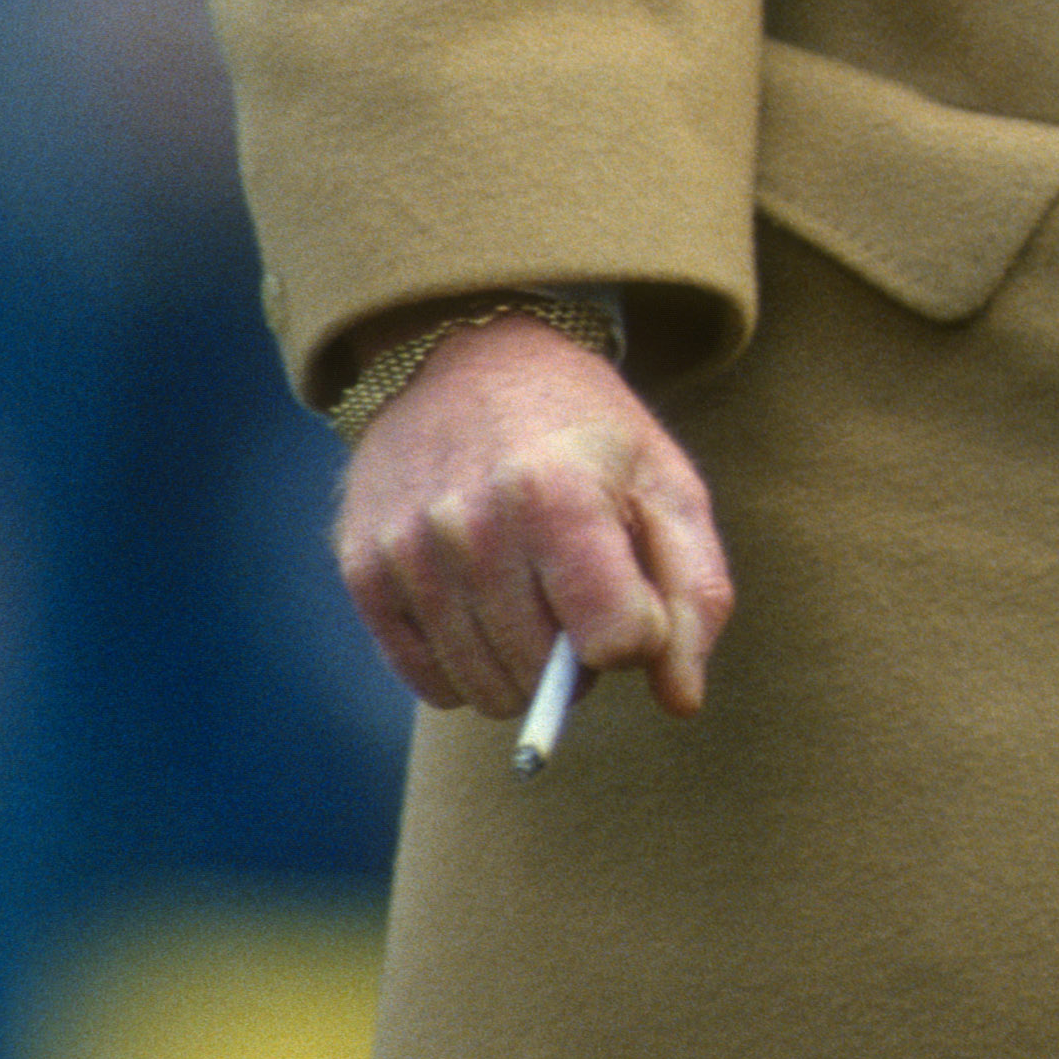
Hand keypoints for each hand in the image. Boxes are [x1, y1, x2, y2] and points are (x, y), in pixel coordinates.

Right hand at [332, 312, 731, 722]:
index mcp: (559, 498)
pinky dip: (466, 664)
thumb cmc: (585, 433)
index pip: (615, 642)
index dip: (637, 632)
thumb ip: (695, 594)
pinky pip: (429, 683)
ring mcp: (407, 552)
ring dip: (522, 666)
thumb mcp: (666, 484)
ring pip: (486, 691)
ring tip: (530, 592)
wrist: (466, 357)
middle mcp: (471, 528)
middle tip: (575, 588)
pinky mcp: (363, 572)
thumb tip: (681, 701)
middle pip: (545, 677)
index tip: (631, 591)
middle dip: (577, 654)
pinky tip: (481, 604)